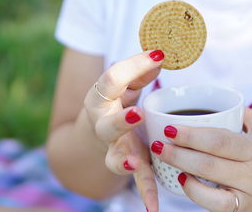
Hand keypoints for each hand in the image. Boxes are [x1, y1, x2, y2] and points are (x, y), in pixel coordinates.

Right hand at [82, 50, 164, 210]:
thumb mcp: (123, 84)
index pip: (111, 80)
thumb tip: (159, 58)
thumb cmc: (114, 102)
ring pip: (114, 157)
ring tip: (132, 164)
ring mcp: (113, 148)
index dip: (133, 66)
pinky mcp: (127, 164)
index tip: (158, 55)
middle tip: (135, 114)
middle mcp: (101, 125)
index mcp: (99, 98)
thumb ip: (138, 72)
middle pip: (107, 124)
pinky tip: (154, 208)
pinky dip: (146, 194)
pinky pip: (137, 181)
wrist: (93, 133)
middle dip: (120, 121)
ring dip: (123, 161)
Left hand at [151, 108, 251, 211]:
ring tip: (164, 158)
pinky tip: (183, 180)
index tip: (170, 127)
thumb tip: (211, 97)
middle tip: (157, 143)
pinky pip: (214, 206)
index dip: (192, 135)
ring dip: (183, 173)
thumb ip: (241, 113)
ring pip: (209, 189)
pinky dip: (195, 194)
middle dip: (178, 153)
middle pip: (209, 164)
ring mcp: (247, 197)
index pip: (220, 141)